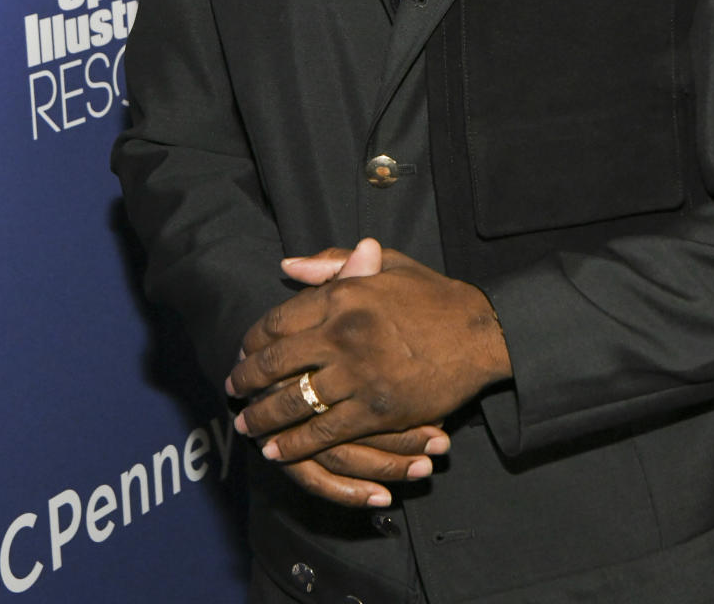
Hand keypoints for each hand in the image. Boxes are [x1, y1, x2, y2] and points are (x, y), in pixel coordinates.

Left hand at [226, 240, 509, 472]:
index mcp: (345, 294)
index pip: (279, 320)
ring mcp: (359, 374)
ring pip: (293, 402)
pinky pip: (323, 432)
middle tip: (233, 390)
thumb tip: (286, 266)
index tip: (241, 350)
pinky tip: (277, 450)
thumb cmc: (432, 295)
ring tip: (247, 425)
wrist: (481, 333)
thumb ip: (334, 263)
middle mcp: (344, 333)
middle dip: (246, 380)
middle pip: (276, 362)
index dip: (252, 340)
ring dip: (263, 417)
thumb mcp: (386, 264)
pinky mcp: (376, 410)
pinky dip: (294, 444)